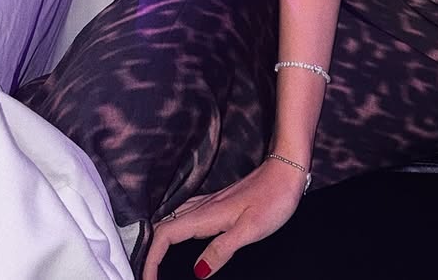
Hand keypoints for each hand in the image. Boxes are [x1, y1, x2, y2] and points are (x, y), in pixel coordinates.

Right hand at [142, 158, 305, 279]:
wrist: (288, 168)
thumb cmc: (274, 198)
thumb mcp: (251, 229)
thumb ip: (222, 250)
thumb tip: (197, 272)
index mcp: (206, 215)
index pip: (165, 236)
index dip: (151, 260)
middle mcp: (203, 206)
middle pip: (163, 227)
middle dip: (150, 252)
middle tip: (150, 275)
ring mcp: (210, 202)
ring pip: (173, 219)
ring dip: (160, 240)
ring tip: (159, 262)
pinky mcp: (219, 201)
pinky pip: (186, 215)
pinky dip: (175, 230)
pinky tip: (183, 238)